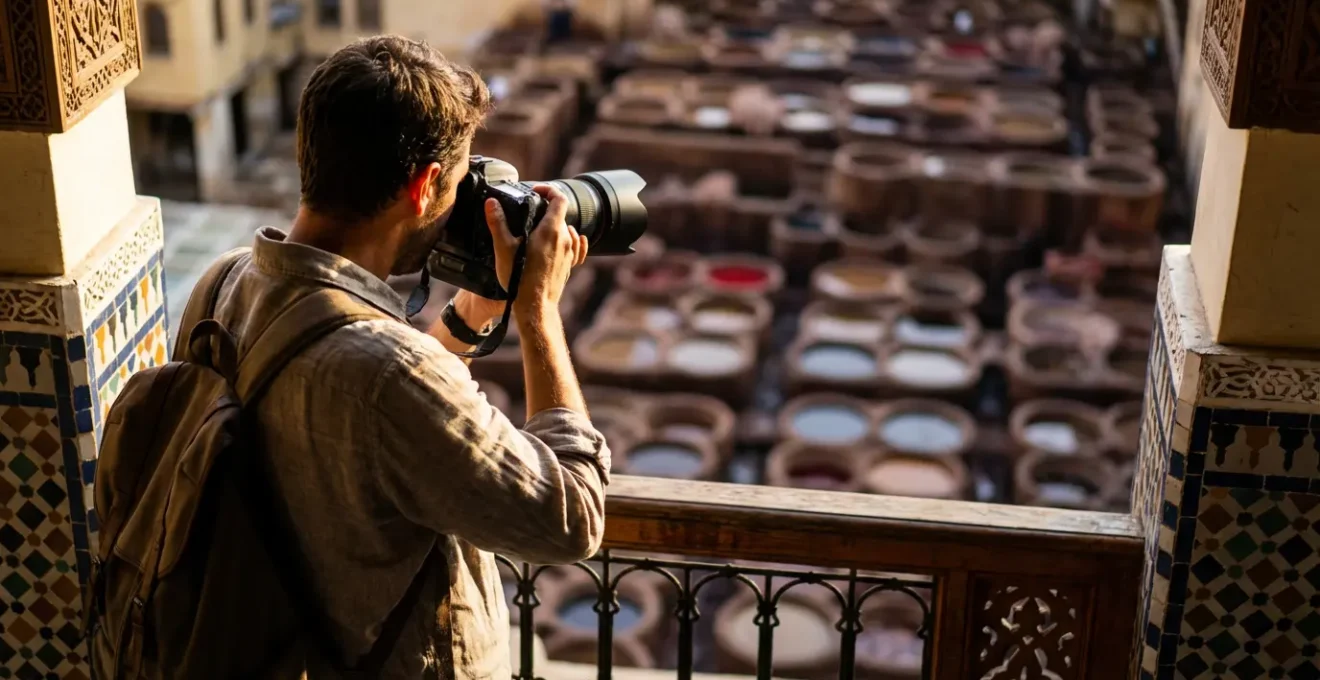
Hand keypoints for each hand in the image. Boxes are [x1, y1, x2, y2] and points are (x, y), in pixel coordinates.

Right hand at [484, 185, 587, 317]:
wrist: (535, 306)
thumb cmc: (520, 278)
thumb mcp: (504, 248)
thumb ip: (498, 223)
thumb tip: (491, 202)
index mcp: (551, 230)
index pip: (559, 198)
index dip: (548, 190)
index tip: (536, 191)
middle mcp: (564, 238)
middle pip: (560, 214)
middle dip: (545, 209)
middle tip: (529, 212)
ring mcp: (569, 252)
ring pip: (566, 229)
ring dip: (555, 225)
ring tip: (539, 228)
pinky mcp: (570, 264)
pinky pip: (575, 245)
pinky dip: (569, 238)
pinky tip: (567, 239)